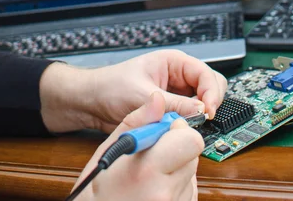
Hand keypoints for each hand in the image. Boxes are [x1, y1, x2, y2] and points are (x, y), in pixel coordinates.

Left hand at [40, 49, 226, 132]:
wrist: (92, 102)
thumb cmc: (110, 86)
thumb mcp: (142, 94)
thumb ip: (172, 103)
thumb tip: (200, 111)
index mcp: (174, 62)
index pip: (205, 74)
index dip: (211, 92)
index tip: (208, 111)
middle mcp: (178, 77)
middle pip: (210, 87)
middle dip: (210, 102)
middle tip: (205, 119)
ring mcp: (175, 94)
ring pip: (201, 104)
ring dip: (199, 115)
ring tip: (189, 125)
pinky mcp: (170, 110)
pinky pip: (188, 117)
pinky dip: (189, 124)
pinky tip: (182, 130)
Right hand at [73, 91, 202, 200]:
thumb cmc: (99, 189)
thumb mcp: (110, 150)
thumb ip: (138, 122)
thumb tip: (157, 100)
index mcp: (147, 171)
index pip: (189, 140)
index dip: (177, 130)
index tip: (162, 131)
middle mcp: (166, 193)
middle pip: (193, 152)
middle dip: (177, 145)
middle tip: (154, 151)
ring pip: (192, 170)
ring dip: (177, 165)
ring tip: (150, 173)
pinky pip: (189, 187)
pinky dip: (176, 182)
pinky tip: (156, 185)